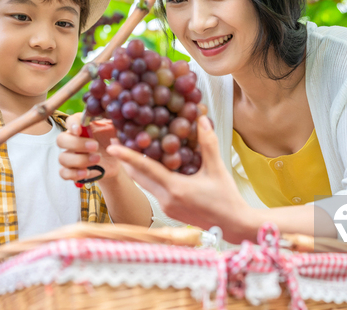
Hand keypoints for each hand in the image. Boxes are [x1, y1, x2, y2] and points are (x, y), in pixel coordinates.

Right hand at [57, 113, 122, 182]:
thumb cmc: (113, 140)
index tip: (79, 129)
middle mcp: (73, 140)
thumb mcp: (115, 129)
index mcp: (82, 127)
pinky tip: (87, 172)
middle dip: (76, 144)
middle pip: (61, 140)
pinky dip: (74, 174)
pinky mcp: (72, 170)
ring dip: (79, 160)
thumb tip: (113, 112)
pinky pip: (64, 173)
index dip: (72, 124)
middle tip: (95, 146)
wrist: (116, 160)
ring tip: (97, 159)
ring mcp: (71, 156)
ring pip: (62, 158)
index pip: (70, 121)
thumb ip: (112, 121)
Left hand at [106, 116, 258, 243]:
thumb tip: (201, 119)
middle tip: (118, 141)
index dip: (127, 156)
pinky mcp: (169, 210)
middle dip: (126, 160)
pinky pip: (153, 190)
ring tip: (130, 150)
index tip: (112, 146)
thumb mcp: (217, 169)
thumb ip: (208, 143)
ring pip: (144, 184)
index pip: (145, 168)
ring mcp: (166, 207)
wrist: (233, 226)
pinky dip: (149, 177)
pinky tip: (152, 166)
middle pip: (138, 177)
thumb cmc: (226, 199)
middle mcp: (166, 199)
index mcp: (175, 189)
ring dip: (136, 168)